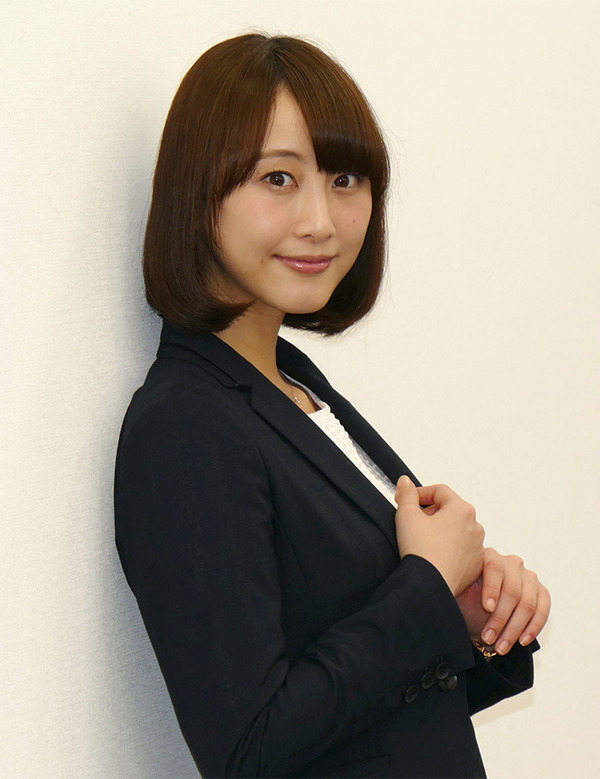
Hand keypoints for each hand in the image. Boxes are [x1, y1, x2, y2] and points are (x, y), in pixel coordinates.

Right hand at [394, 477, 484, 595]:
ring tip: (422, 540)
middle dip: (430, 512)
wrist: (430, 585)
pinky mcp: (475, 565)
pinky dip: (448, 548)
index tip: (406, 501)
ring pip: (456, 530)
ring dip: (439, 530)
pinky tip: (432, 555)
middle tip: (412, 522)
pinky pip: (461, 550)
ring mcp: (477, 547)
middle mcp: (475, 526)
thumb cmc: (421, 551)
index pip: (439, 491)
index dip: (419, 493)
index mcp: (462, 509)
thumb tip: (405, 482)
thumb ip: (406, 494)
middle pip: (449, 510)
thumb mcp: (406, 515)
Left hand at [457, 547, 550, 654]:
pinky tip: (521, 641)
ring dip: (514, 629)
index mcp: (488, 556)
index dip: (492, 589)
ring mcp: (528, 576)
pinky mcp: (541, 591)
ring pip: (527, 603)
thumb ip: (453, 587)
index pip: (494, 569)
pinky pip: (543, 609)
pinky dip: (533, 627)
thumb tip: (441, 594)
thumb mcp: (457, 592)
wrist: (478, 610)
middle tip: (488, 639)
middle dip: (500, 619)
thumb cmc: (465, 599)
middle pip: (512, 591)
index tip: (486, 608)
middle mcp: (511, 563)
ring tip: (501, 648)